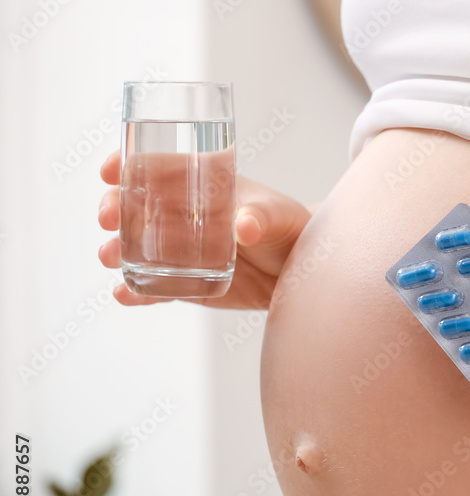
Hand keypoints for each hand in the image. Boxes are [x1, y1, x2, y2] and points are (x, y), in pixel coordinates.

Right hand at [97, 150, 311, 308]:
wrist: (298, 272)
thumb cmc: (289, 229)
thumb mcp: (277, 217)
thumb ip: (260, 218)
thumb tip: (245, 226)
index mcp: (199, 183)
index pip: (155, 166)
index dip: (127, 164)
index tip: (110, 169)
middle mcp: (181, 215)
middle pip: (133, 206)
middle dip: (113, 208)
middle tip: (108, 217)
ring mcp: (179, 251)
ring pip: (136, 248)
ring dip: (117, 250)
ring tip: (111, 256)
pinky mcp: (185, 283)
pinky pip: (155, 287)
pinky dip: (137, 292)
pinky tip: (125, 294)